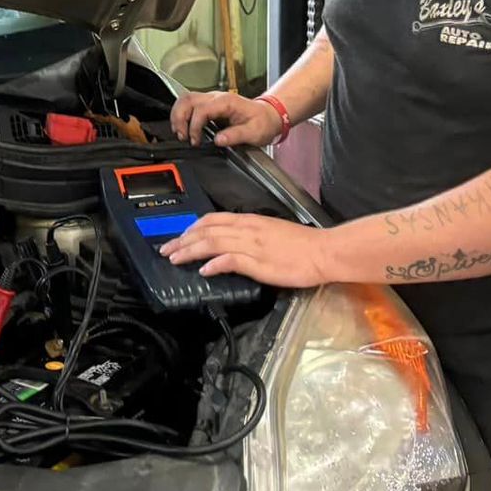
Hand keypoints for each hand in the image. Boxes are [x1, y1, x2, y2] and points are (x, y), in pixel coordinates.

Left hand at [159, 213, 335, 286]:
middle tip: (167, 250)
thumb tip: (231, 244)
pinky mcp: (259, 262)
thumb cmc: (302, 245)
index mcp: (250, 221)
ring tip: (175, 258)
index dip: (193, 228)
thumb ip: (249, 236)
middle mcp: (247, 229)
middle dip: (183, 240)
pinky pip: (231, 260)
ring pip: (213, 242)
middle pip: (207, 231)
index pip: (213, 219)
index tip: (180, 237)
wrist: (324, 251)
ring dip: (190, 251)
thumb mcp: (271, 233)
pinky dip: (214, 264)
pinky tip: (204, 270)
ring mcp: (252, 245)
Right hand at [169, 90, 283, 147]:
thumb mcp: (254, 132)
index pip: (202, 109)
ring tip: (179, 132)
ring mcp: (212, 100)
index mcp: (227, 102)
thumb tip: (218, 140)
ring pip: (186, 99)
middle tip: (182, 135)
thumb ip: (235, 135)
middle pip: (188, 99)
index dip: (194, 126)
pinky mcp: (209, 105)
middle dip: (180, 118)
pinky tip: (183, 127)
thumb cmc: (263, 122)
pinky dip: (182, 115)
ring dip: (178, 115)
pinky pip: (190, 104)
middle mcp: (217, 97)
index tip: (195, 140)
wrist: (269, 116)